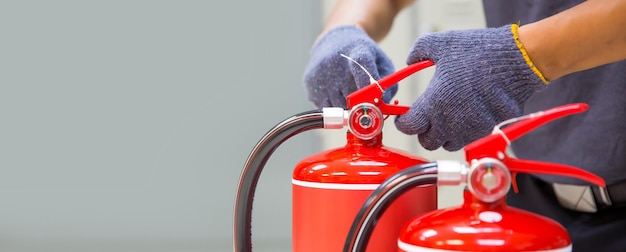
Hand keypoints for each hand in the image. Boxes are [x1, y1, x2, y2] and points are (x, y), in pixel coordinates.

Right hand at [304, 26, 396, 107]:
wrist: (335, 40)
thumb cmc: (361, 54)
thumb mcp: (380, 61)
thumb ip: (389, 83)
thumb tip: (383, 107)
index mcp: (358, 50)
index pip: (361, 65)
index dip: (367, 84)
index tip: (374, 100)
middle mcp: (335, 60)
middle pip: (350, 94)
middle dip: (360, 105)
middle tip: (365, 105)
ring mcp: (320, 71)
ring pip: (337, 105)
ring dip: (345, 107)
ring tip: (348, 92)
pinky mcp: (310, 81)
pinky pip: (324, 106)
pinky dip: (332, 104)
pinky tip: (335, 91)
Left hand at [395, 24, 547, 150]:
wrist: (518, 60)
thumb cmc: (479, 52)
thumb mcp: (441, 43)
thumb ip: (419, 51)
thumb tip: (410, 59)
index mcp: (433, 104)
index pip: (408, 127)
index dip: (403, 122)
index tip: (404, 117)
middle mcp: (450, 123)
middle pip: (427, 141)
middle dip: (424, 131)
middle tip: (427, 117)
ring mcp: (471, 129)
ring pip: (449, 144)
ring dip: (445, 135)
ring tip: (449, 116)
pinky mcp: (489, 130)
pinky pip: (471, 139)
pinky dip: (466, 131)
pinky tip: (470, 114)